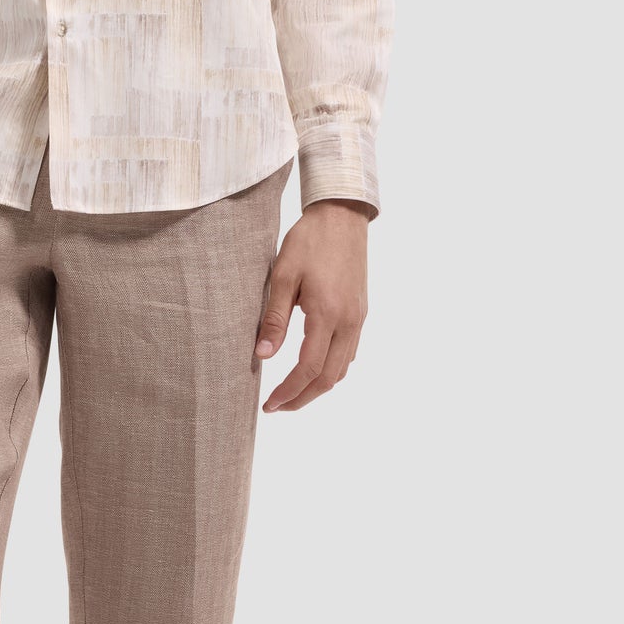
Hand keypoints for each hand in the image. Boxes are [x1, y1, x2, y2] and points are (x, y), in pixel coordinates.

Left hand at [255, 198, 372, 411]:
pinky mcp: (361, 312)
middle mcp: (348, 322)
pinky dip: (331, 369)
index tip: (269, 405)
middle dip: (303, 398)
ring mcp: (358, 318)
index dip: (288, 392)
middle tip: (278, 408)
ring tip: (292, 393)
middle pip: (329, 378)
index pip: (308, 368)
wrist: (342, 216)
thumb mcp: (282, 276)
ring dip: (318, 387)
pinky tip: (313, 368)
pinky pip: (349, 352)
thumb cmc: (309, 241)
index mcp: (327, 314)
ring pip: (342, 368)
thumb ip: (274, 318)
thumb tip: (262, 355)